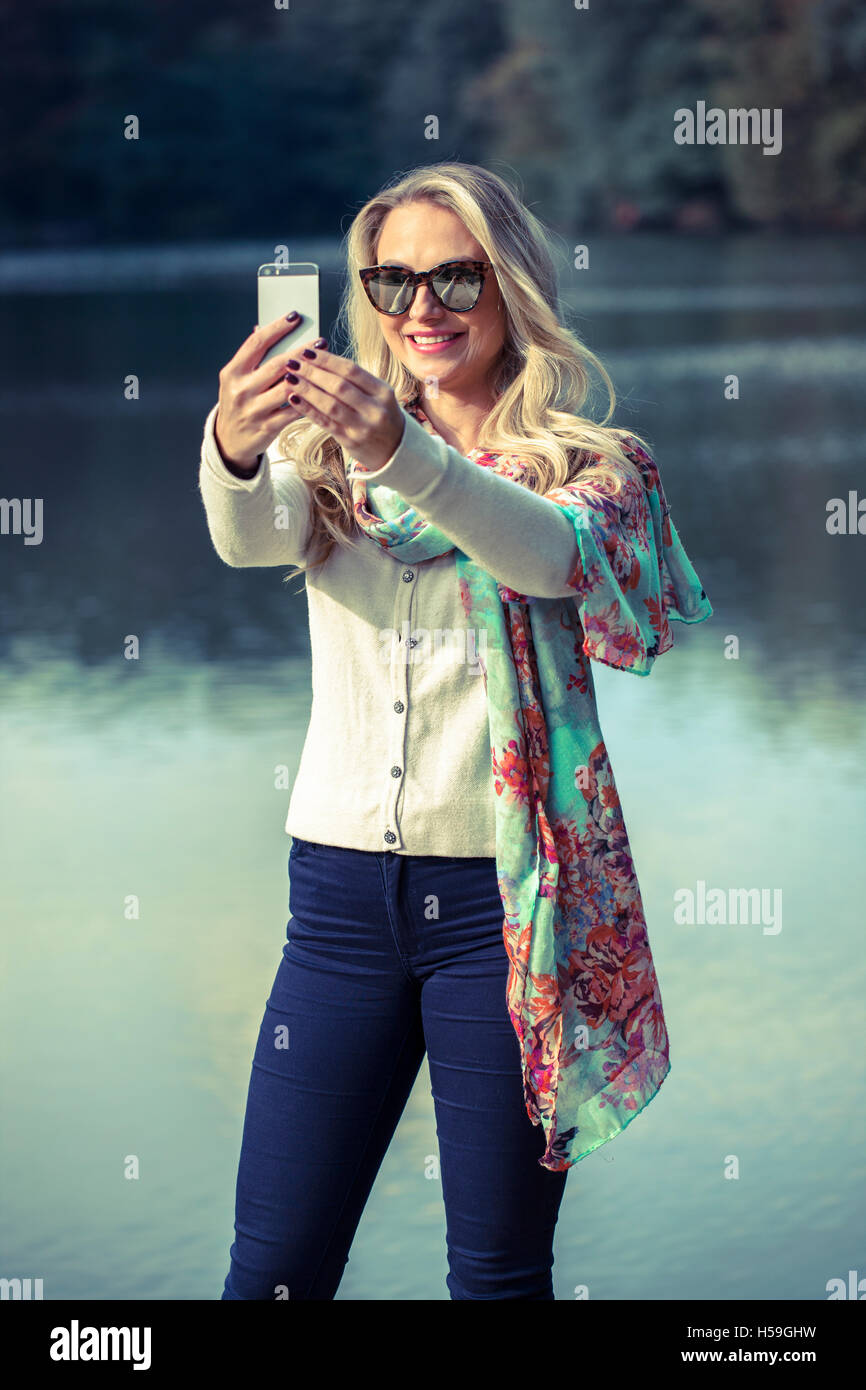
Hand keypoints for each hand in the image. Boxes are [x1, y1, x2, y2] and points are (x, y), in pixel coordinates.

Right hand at [213, 313, 320, 469]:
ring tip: (325, 366)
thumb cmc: (240, 402)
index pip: (256, 343)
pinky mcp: (267, 428)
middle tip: (321, 342)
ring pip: (288, 388)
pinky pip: (294, 411)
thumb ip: (253, 358)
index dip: (277, 328)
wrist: (229, 441)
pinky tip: (322, 390)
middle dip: (302, 352)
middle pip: (277, 365)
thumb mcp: (238, 379)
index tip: (295, 316)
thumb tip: (266, 326)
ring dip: (310, 376)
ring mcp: (254, 410)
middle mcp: (241, 390)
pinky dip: (309, 399)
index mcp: (232, 372)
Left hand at [282, 347, 405, 471]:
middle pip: (339, 386)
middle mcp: (375, 409)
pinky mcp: (351, 441)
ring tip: (289, 378)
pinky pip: (325, 423)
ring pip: (330, 405)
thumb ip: (356, 380)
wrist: (397, 452)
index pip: (351, 370)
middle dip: (313, 372)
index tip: (307, 351)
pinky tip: (294, 399)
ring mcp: (363, 427)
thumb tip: (322, 358)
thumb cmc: (383, 418)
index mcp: (383, 392)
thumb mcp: (379, 396)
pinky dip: (308, 410)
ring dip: (307, 390)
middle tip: (292, 362)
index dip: (327, 360)